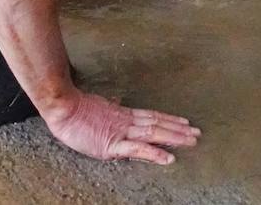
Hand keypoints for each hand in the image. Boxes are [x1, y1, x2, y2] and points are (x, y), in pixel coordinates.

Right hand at [44, 91, 200, 163]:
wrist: (63, 107)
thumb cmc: (75, 108)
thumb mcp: (97, 105)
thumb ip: (109, 106)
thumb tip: (116, 102)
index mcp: (123, 114)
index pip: (151, 116)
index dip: (168, 119)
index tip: (184, 121)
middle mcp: (127, 122)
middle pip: (158, 124)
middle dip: (178, 129)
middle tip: (197, 133)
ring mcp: (122, 132)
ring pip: (154, 134)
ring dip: (174, 137)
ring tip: (191, 141)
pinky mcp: (114, 144)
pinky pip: (139, 149)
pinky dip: (155, 153)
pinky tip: (168, 158)